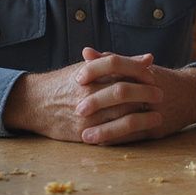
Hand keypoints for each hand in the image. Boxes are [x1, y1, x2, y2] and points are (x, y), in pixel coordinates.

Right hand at [3, 49, 163, 143]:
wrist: (35, 104)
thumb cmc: (66, 83)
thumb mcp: (88, 68)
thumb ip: (119, 63)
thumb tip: (149, 58)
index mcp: (88, 74)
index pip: (119, 67)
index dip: (139, 71)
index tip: (154, 76)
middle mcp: (86, 94)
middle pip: (123, 92)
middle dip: (145, 94)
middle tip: (160, 95)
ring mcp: (85, 116)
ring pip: (120, 116)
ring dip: (142, 117)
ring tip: (158, 116)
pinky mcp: (84, 134)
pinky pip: (111, 136)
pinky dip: (129, 135)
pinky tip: (141, 132)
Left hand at [73, 49, 195, 144]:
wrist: (192, 94)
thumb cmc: (158, 80)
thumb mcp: (138, 68)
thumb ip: (112, 60)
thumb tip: (85, 52)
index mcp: (143, 70)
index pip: (116, 64)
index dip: (95, 70)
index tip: (77, 78)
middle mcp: (150, 88)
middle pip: (121, 91)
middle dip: (98, 102)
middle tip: (77, 109)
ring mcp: (156, 110)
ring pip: (128, 119)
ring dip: (104, 129)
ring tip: (84, 136)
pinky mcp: (158, 129)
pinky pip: (134, 136)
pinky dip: (116, 140)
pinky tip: (100, 142)